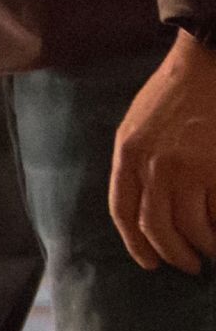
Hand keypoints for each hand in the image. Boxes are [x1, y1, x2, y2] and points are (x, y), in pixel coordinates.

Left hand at [109, 35, 215, 272]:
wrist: (208, 65)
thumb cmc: (172, 94)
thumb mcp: (136, 126)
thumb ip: (135, 164)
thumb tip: (144, 206)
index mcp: (128, 154)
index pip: (123, 212)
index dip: (136, 244)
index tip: (150, 262)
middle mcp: (154, 165)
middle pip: (156, 227)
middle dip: (172, 253)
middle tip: (187, 265)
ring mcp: (189, 167)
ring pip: (192, 226)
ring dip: (204, 246)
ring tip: (212, 252)